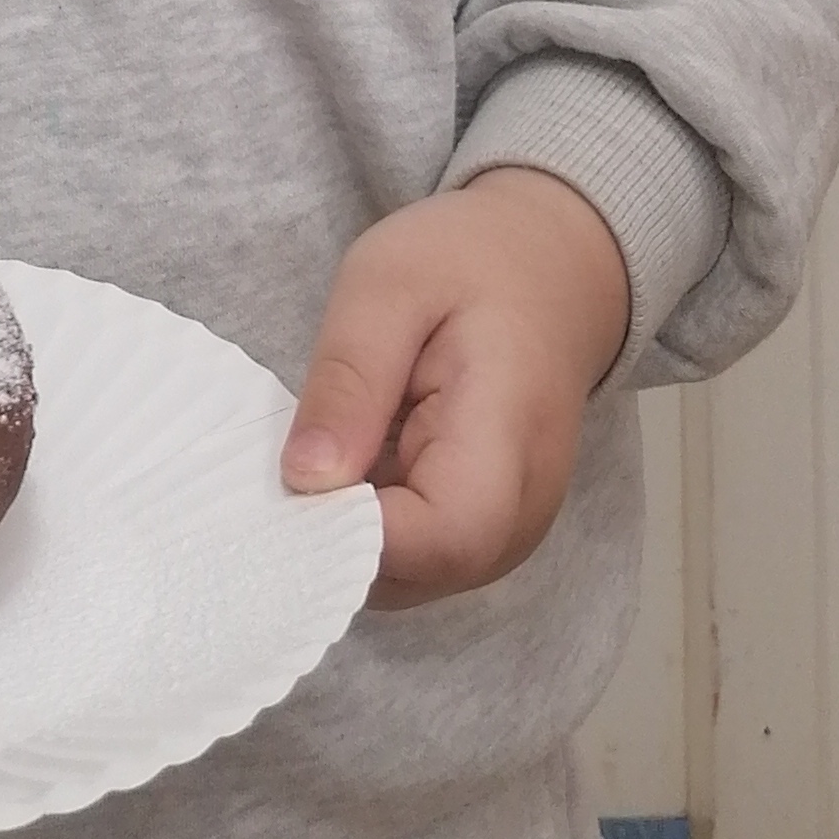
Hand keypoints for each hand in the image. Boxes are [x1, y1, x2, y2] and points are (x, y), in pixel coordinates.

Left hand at [280, 167, 630, 606]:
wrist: (551, 265)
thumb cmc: (471, 262)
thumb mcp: (389, 284)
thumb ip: (350, 378)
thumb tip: (304, 481)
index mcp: (508, 441)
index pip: (436, 541)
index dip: (348, 534)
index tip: (287, 483)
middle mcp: (520, 515)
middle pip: (413, 575)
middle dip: (332, 535)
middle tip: (290, 453)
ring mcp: (508, 534)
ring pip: (406, 576)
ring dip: (347, 529)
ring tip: (329, 444)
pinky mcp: (487, 533)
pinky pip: (417, 557)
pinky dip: (370, 521)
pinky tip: (354, 459)